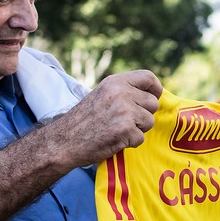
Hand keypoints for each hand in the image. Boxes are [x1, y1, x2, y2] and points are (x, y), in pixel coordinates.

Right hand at [45, 70, 162, 167]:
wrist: (64, 141)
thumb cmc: (84, 120)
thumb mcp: (102, 94)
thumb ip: (124, 91)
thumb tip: (152, 95)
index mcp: (116, 82)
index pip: (148, 77)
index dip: (155, 89)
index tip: (154, 97)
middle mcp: (122, 93)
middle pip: (153, 103)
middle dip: (144, 115)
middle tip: (126, 122)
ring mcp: (125, 111)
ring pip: (149, 121)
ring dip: (137, 129)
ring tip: (118, 130)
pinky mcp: (125, 130)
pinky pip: (140, 138)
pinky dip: (130, 142)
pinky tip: (114, 139)